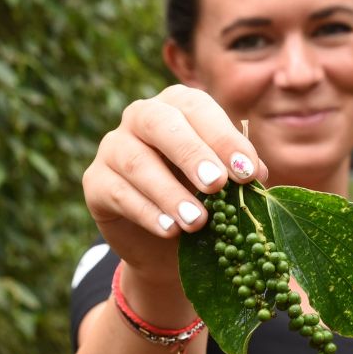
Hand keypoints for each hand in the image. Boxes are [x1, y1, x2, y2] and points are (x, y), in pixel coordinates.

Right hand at [82, 85, 266, 285]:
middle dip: (191, 153)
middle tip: (217, 185)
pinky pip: (117, 192)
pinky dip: (146, 213)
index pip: (197, 108)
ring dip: (169, 192)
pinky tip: (169, 230)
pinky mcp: (95, 181)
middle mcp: (141, 117)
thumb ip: (238, 175)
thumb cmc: (203, 202)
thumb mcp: (225, 188)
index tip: (247, 173)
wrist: (165, 246)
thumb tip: (257, 173)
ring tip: (197, 221)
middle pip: (159, 122)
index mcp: (177, 107)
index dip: (223, 138)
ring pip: (136, 161)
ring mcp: (113, 147)